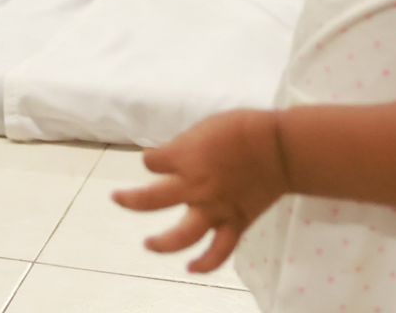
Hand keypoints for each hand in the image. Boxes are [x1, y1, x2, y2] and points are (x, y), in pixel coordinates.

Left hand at [112, 110, 289, 273]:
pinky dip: (205, 264)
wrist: (278, 148)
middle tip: (118, 199)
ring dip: (162, 243)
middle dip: (130, 200)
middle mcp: (193, 186)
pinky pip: (219, 251)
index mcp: (184, 158)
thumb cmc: (242, 128)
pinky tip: (191, 269)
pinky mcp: (234, 223)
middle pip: (150, 199)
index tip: (155, 159)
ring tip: (149, 244)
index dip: (150, 159)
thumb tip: (175, 155)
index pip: (151, 162)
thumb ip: (187, 145)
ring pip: (182, 235)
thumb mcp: (206, 127)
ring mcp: (213, 209)